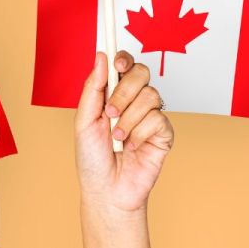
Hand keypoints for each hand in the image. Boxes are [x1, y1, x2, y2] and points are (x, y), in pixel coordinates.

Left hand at [74, 51, 173, 213]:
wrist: (106, 191)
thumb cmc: (92, 159)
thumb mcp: (84, 120)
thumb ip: (93, 88)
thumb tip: (101, 56)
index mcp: (114, 94)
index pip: (125, 66)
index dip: (124, 59)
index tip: (117, 64)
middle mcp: (134, 102)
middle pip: (141, 73)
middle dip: (124, 92)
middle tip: (110, 112)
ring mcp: (150, 116)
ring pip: (150, 96)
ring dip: (129, 119)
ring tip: (118, 138)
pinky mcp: (164, 133)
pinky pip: (157, 119)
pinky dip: (140, 133)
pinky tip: (132, 147)